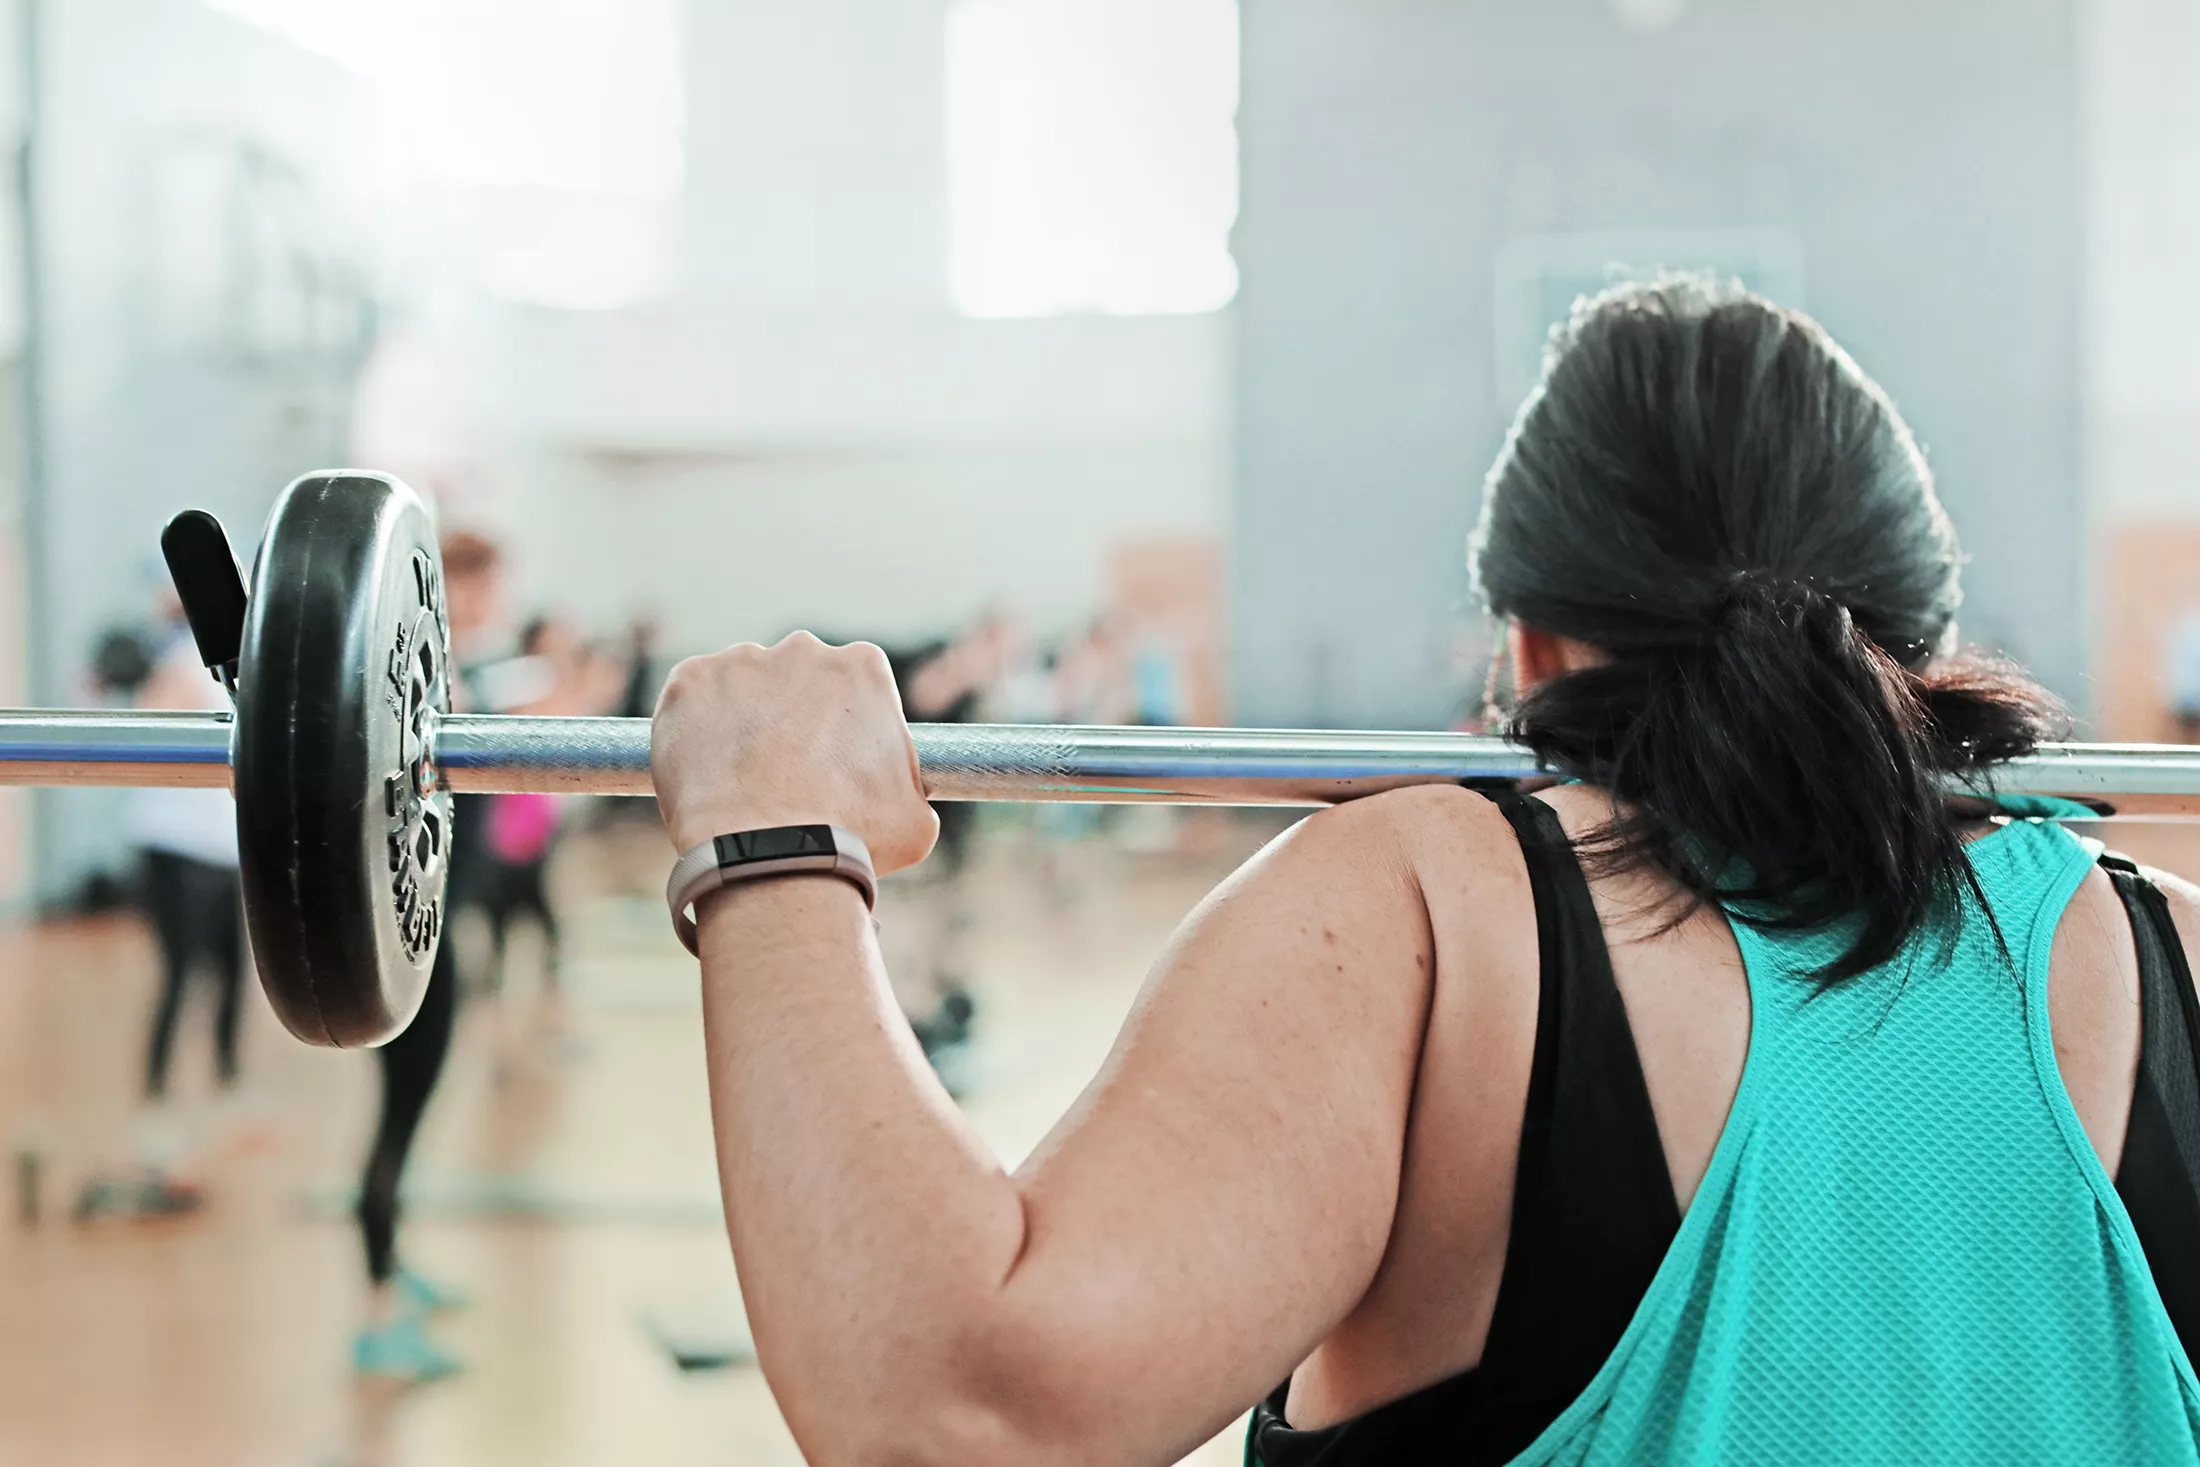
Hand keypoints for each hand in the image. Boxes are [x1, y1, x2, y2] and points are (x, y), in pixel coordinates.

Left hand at [651, 632, 938, 873]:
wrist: (773, 856)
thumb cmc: (854, 841)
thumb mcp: (916, 816)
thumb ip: (908, 786)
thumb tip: (903, 796)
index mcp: (862, 667)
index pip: (850, 684)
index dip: (839, 726)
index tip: (829, 762)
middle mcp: (802, 649)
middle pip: (793, 680)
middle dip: (788, 718)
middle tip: (782, 774)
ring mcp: (741, 661)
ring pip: (739, 690)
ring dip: (740, 723)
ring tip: (740, 784)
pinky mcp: (688, 683)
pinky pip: (689, 704)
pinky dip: (693, 733)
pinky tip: (706, 776)